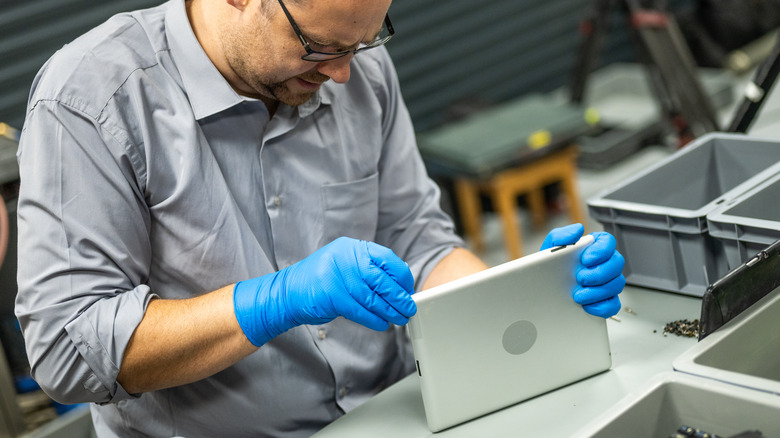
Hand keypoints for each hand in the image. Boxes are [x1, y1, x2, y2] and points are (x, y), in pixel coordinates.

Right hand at [233, 237, 416, 346]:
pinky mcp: (333, 297)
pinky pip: (361, 311)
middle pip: (382, 280)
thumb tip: (397, 284)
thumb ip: (367, 268)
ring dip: (390, 311)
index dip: (402, 276)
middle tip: (409, 307)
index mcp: (352, 248)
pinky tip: (383, 324)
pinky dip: (374, 319)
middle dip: (399, 297)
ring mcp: (338, 277)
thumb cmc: (320, 279)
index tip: (408, 289)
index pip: (387, 259)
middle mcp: (346, 259)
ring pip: (374, 298)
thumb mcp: (344, 263)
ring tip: (400, 318)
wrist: (289, 292)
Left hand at [541, 224, 624, 317]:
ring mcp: (607, 282)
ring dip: (598, 291)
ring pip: (617, 285)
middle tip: (581, 278)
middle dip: (600, 273)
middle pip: (617, 264)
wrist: (541, 286)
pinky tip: (586, 306)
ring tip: (578, 294)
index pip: (608, 241)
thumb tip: (577, 230)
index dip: (601, 250)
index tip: (585, 259)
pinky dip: (601, 307)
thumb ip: (562, 235)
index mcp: (594, 246)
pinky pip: (613, 304)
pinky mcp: (605, 300)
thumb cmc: (550, 264)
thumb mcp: (551, 247)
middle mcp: (604, 263)